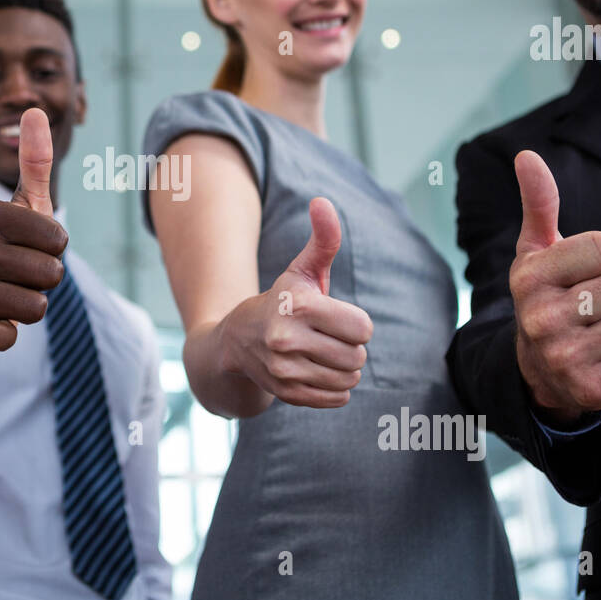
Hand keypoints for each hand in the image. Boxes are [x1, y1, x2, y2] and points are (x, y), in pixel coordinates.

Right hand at [0, 107, 67, 358]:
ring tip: (6, 298)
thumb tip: (36, 109)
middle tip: (19, 277)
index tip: (32, 249)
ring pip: (36, 307)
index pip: (59, 239)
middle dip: (46, 282)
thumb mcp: (24, 209)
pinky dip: (8, 335)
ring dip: (30, 308)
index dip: (55, 251)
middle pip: (51, 274)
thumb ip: (34, 163)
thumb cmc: (6, 253)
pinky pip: (8, 336)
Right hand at [219, 197, 371, 408]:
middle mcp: (287, 339)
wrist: (237, 341)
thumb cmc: (282, 299)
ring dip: (345, 368)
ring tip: (323, 354)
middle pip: (358, 356)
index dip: (356, 323)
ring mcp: (285, 370)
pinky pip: (337, 398)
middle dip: (351, 346)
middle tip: (328, 337)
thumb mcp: (301, 269)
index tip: (336, 317)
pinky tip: (318, 371)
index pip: (363, 328)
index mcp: (298, 305)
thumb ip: (323, 239)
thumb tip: (322, 201)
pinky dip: (336, 388)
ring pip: (349, 378)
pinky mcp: (287, 393)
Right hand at [509, 150, 600, 425]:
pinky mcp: (591, 389)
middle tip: (595, 306)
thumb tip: (527, 155)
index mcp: (529, 277)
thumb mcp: (537, 251)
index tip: (584, 272)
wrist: (537, 371)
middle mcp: (540, 318)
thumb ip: (539, 203)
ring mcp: (564, 357)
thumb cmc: (546, 296)